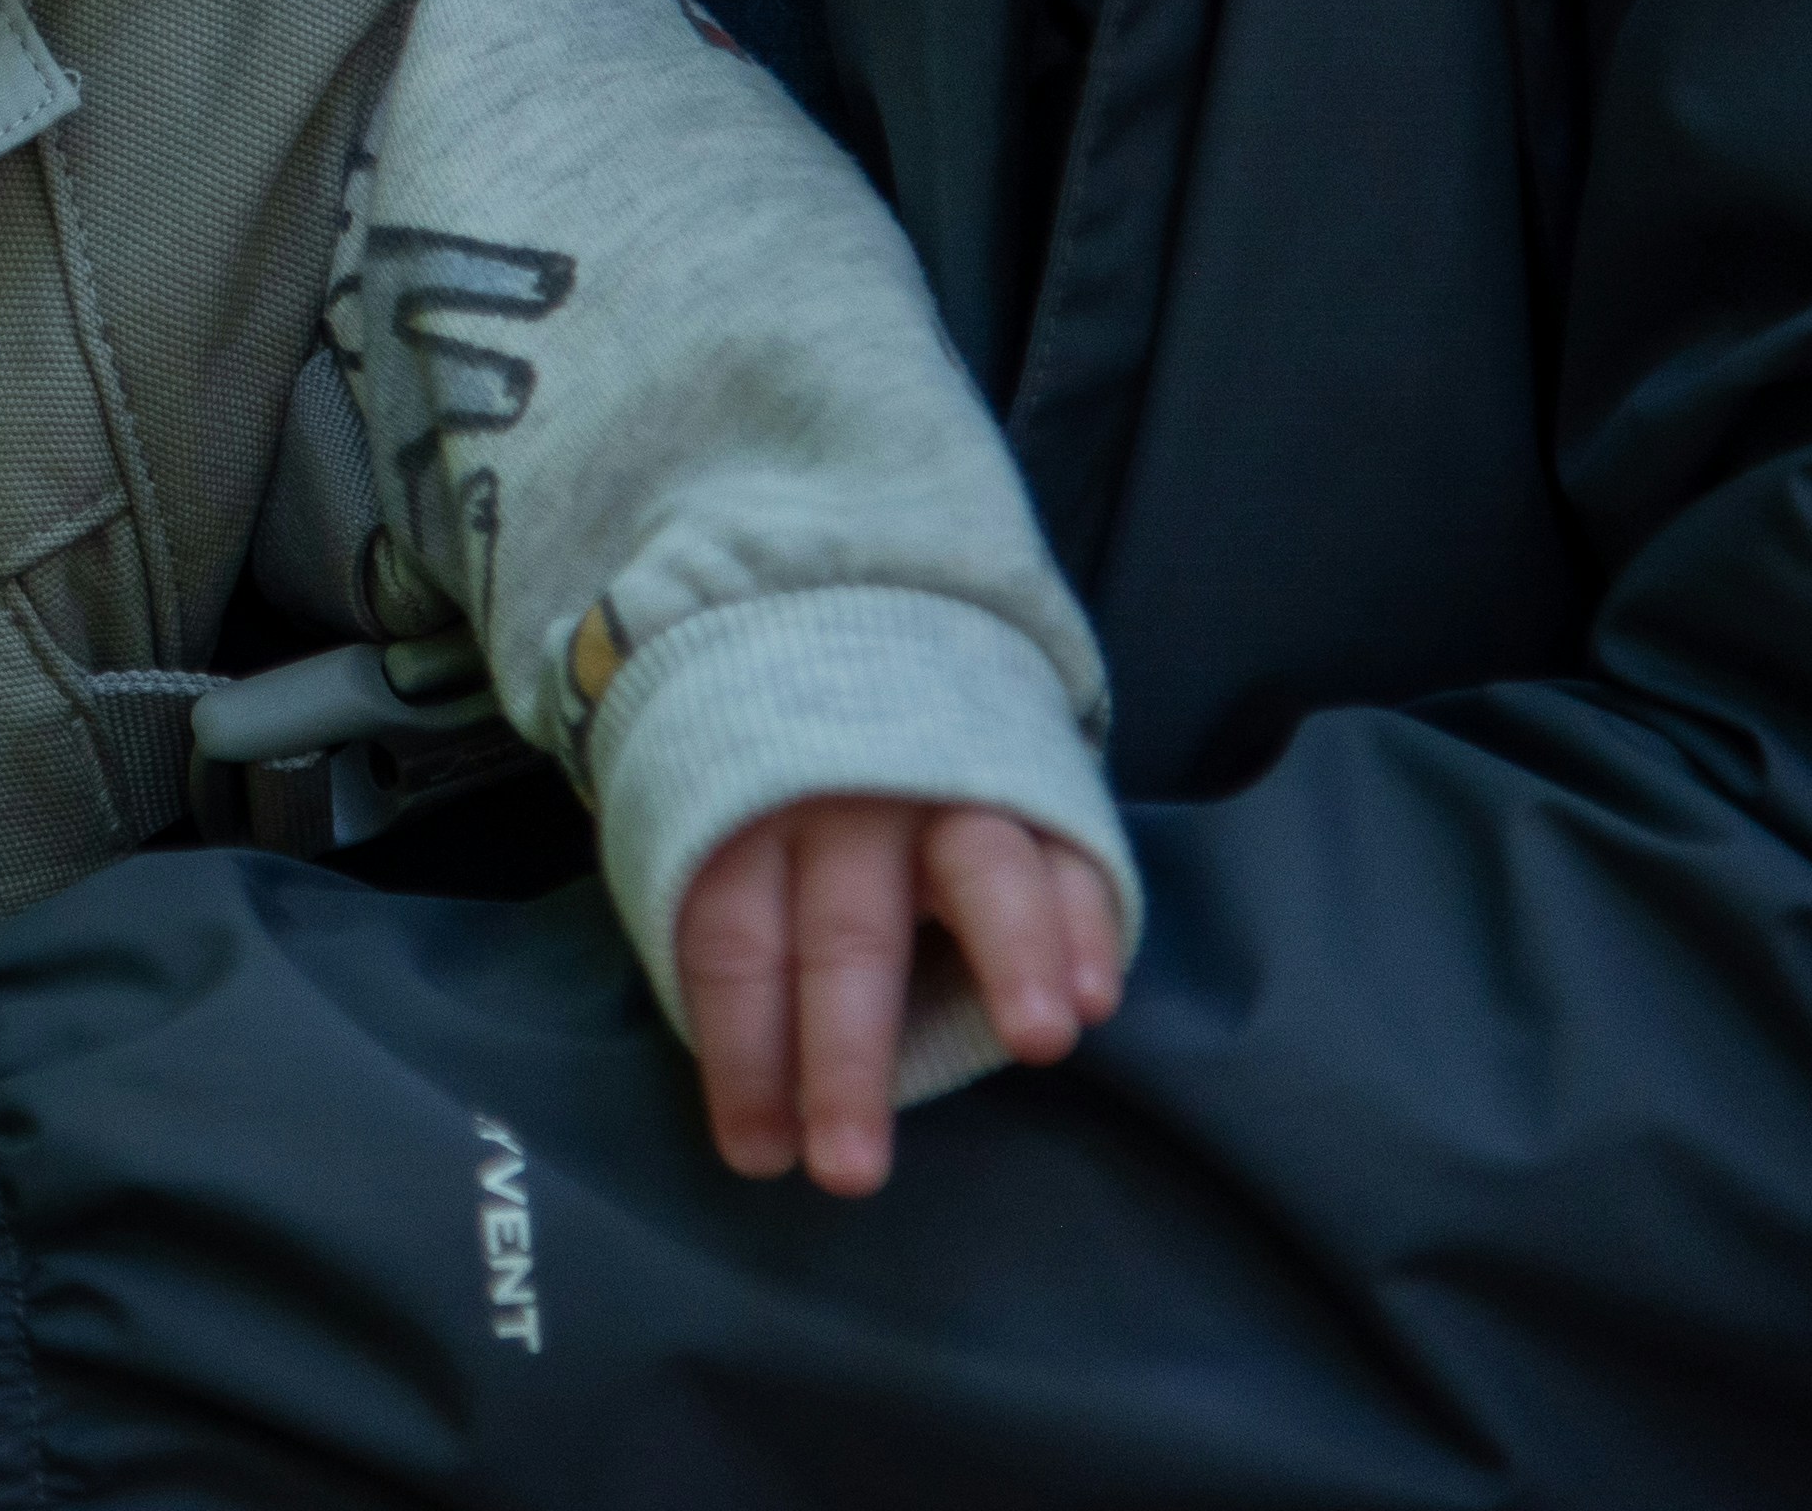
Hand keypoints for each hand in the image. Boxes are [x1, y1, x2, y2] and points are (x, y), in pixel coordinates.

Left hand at [674, 794, 1125, 1195]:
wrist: (847, 641)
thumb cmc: (772, 781)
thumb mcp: (714, 833)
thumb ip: (742, 944)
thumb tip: (755, 1112)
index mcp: (743, 815)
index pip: (735, 943)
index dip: (742, 1052)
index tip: (759, 1156)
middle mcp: (848, 799)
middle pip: (844, 934)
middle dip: (845, 1055)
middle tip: (849, 1171)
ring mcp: (950, 784)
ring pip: (980, 870)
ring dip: (1013, 955)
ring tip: (1039, 1042)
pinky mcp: (1035, 783)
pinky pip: (1069, 853)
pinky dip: (1086, 920)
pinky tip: (1097, 992)